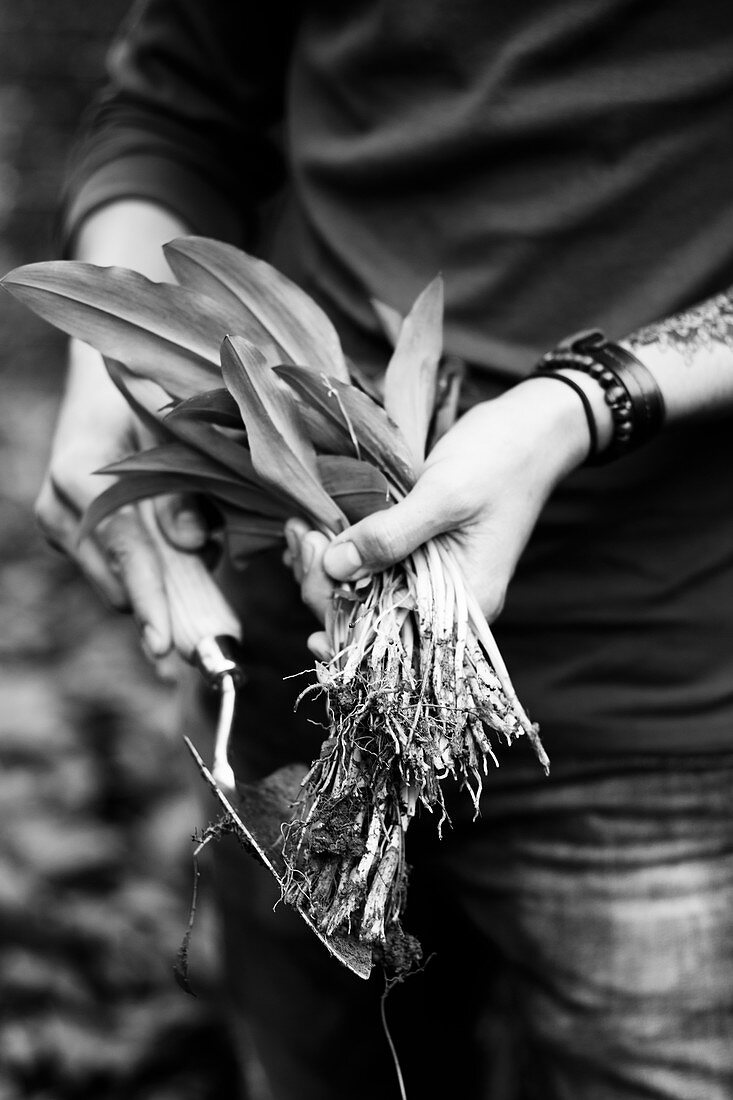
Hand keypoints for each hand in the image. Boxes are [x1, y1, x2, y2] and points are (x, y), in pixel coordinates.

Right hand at [35, 339, 209, 660]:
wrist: (106, 377)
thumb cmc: (149, 396)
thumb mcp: (174, 432)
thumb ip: (183, 488)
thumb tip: (191, 543)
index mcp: (79, 474)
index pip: (124, 552)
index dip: (150, 601)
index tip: (166, 646)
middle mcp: (61, 507)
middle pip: (119, 583)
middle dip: (166, 608)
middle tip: (207, 633)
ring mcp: (61, 524)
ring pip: (121, 584)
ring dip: (165, 585)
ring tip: (200, 554)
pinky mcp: (72, 535)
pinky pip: (121, 571)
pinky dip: (156, 571)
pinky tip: (178, 546)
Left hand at [285, 375, 592, 654]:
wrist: (533, 430)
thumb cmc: (502, 461)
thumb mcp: (445, 495)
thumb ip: (391, 535)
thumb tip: (336, 568)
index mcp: (459, 608)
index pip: (384, 640)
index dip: (336, 613)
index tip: (311, 566)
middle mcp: (440, 605)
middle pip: (364, 622)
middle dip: (323, 584)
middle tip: (302, 535)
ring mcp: (427, 580)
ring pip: (359, 597)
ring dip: (322, 569)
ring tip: (302, 530)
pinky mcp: (415, 556)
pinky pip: (368, 570)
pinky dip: (337, 555)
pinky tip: (315, 531)